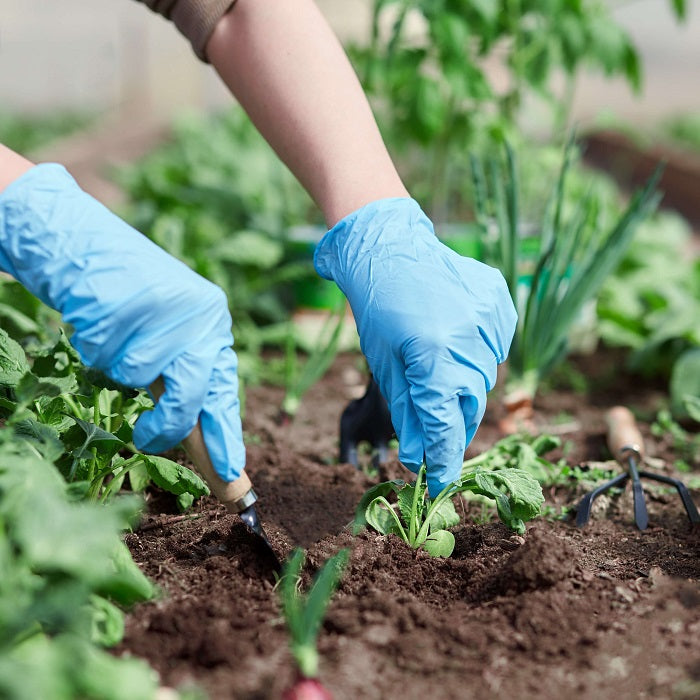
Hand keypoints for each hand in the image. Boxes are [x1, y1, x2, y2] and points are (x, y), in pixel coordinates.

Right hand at [0, 164, 244, 480]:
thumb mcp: (169, 338)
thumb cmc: (130, 302)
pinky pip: (107, 354)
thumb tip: (197, 438)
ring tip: (117, 333)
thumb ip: (186, 380)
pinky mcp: (131, 299)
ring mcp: (168, 307)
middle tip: (145, 440)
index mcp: (215, 325)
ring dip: (118, 366)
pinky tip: (100, 317)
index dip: (225, 437)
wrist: (86, 245)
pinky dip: (96, 346)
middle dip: (167, 425)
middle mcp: (202, 314)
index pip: (224, 391)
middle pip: (191, 392)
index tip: (232, 478)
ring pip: (139, 374)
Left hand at [315, 198, 516, 495]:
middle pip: (470, 404)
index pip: (446, 423)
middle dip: (452, 423)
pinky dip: (477, 353)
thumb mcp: (384, 365)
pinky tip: (455, 336)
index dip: (444, 457)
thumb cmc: (378, 309)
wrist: (390, 248)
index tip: (440, 481)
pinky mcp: (500, 301)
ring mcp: (489, 316)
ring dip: (464, 384)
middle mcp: (468, 336)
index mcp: (432, 353)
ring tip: (439, 361)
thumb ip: (408, 412)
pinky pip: (496, 347)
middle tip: (437, 428)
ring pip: (485, 377)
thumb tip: (421, 456)